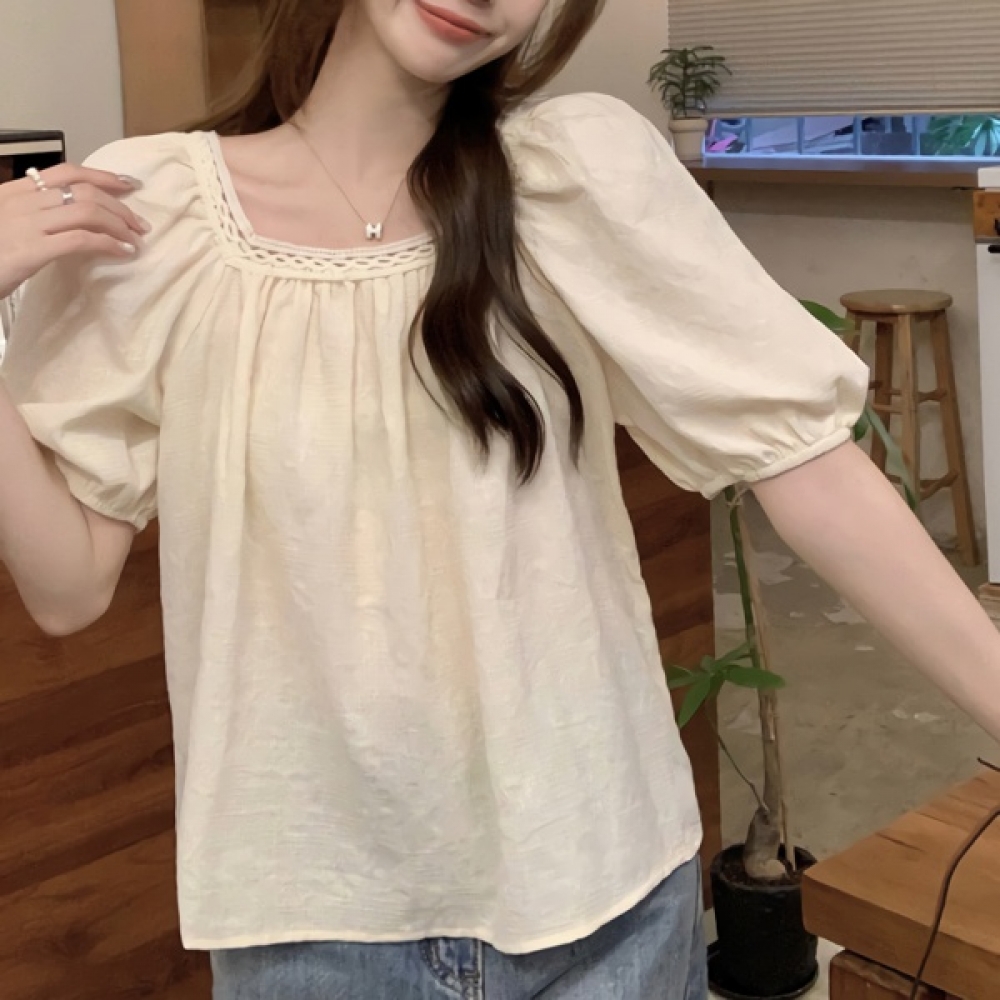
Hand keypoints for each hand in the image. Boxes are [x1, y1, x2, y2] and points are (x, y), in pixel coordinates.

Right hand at [0, 164, 149, 300]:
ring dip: (120, 224)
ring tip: (135, 239)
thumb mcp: (6, 224)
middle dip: (120, 206)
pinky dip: (109, 244)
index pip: (66, 173)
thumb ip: (33, 215)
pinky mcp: (32, 250)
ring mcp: (26, 224)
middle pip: (84, 192)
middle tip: (140, 223)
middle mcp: (21, 202)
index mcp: (14, 191)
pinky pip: (81, 239)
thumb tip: (69, 215)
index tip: (128, 184)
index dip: (102, 176)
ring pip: (88, 211)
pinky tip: (123, 252)